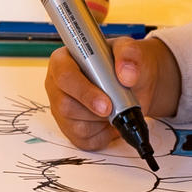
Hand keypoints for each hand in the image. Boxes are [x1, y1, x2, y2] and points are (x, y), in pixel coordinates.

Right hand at [46, 37, 181, 149]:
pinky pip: (84, 141)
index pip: (64, 76)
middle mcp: (57, 86)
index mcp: (63, 60)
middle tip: (114, 110)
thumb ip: (129, 55)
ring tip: (114, 110)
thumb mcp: (129, 50)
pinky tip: (110, 122)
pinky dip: (103, 136)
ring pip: (76, 126)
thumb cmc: (123, 65)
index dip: (84, 92)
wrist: (134, 84)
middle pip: (65, 105)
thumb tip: (126, 74)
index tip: (106, 103)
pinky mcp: (70, 129)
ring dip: (101, 123)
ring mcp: (61, 109)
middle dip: (94, 112)